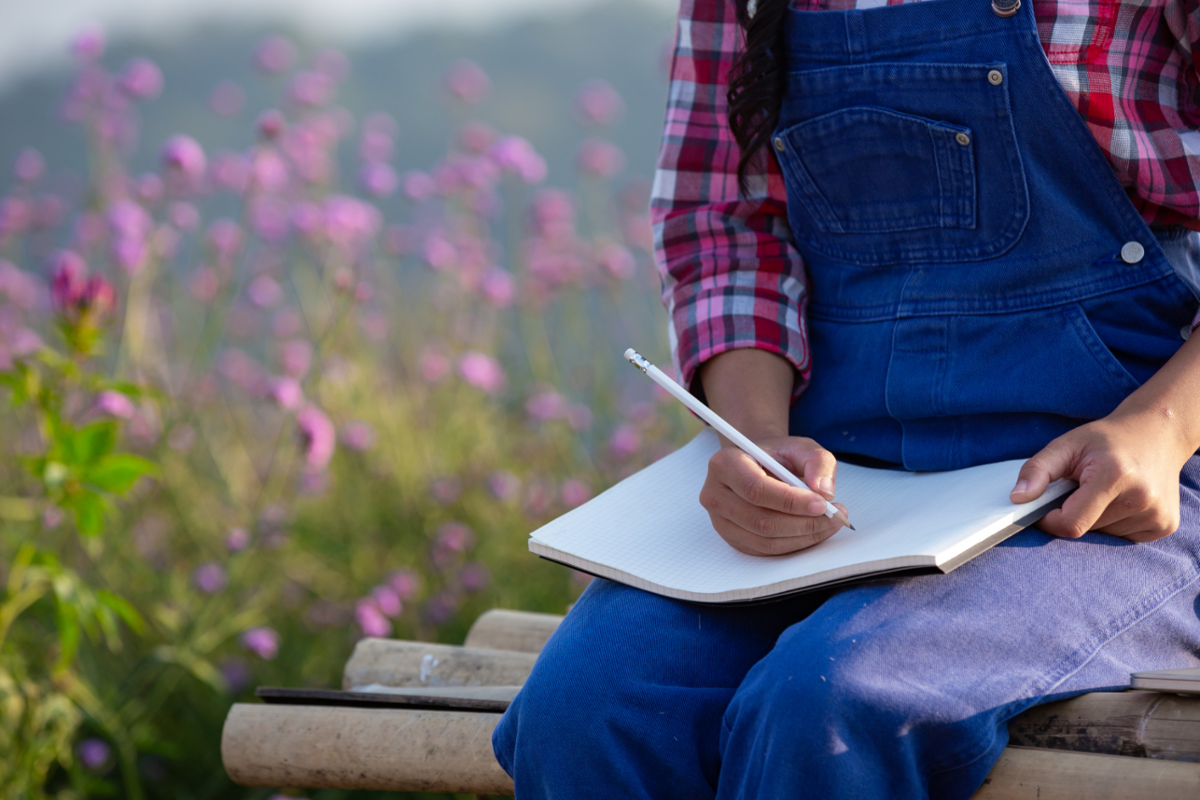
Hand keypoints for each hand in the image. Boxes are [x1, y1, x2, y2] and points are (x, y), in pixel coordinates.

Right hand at [698, 435, 846, 555]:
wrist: (758, 466)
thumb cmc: (776, 456)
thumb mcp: (800, 447)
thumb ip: (817, 461)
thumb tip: (824, 491)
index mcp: (725, 464)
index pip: (755, 489)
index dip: (791, 501)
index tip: (823, 504)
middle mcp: (715, 494)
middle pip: (760, 520)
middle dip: (803, 523)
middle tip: (835, 516)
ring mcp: (720, 521)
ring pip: (765, 540)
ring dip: (803, 536)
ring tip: (829, 523)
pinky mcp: (732, 539)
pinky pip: (766, 551)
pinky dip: (795, 544)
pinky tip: (813, 531)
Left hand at [1010, 408, 1193, 541]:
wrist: (1157, 434)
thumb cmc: (1106, 440)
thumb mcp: (1066, 445)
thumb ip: (1037, 470)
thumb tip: (1017, 499)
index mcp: (1115, 475)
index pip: (1071, 523)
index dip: (1050, 520)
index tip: (1045, 507)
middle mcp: (1142, 497)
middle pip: (1086, 529)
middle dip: (1074, 513)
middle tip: (1081, 488)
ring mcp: (1157, 514)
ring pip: (1103, 535)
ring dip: (1095, 518)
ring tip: (1105, 490)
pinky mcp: (1165, 525)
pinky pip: (1122, 537)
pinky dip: (1114, 523)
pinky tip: (1122, 499)